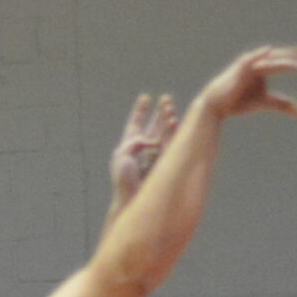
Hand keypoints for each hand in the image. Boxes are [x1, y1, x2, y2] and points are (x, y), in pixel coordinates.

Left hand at [109, 92, 179, 208]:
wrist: (133, 199)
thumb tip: (152, 140)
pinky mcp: (165, 161)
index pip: (135, 124)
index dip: (140, 111)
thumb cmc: (124, 180)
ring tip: (170, 108)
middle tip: (166, 99)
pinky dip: (173, 133)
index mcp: (128, 146)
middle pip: (153, 126)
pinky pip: (171, 144)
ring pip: (164, 133)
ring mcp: (155, 154)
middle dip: (159, 113)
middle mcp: (143, 149)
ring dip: (167, 120)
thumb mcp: (122, 155)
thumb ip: (135, 142)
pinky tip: (175, 122)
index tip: (145, 97)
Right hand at [194, 45, 296, 121]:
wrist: (217, 105)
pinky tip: (269, 51)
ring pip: (271, 59)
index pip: (285, 59)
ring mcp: (249, 63)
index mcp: (265, 66)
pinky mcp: (239, 68)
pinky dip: (259, 54)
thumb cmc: (239, 102)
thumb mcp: (266, 102)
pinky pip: (250, 59)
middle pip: (281, 55)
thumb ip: (284, 104)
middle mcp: (259, 61)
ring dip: (286, 61)